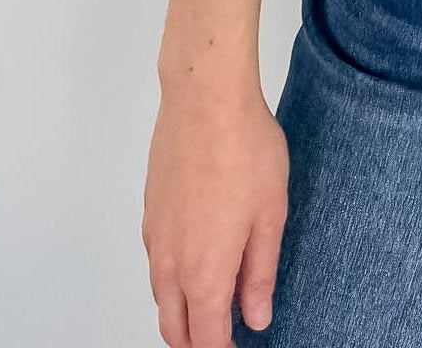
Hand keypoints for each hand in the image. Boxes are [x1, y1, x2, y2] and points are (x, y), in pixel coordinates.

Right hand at [143, 76, 289, 346]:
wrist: (205, 98)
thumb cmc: (244, 148)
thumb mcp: (271, 215)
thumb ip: (260, 273)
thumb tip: (256, 316)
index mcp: (205, 272)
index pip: (207, 340)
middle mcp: (171, 263)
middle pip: (175, 329)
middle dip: (198, 342)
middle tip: (225, 338)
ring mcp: (156, 238)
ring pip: (162, 298)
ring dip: (183, 314)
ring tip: (215, 306)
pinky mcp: (150, 213)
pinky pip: (157, 265)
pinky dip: (173, 281)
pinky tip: (197, 262)